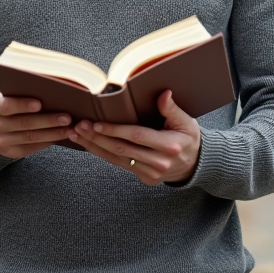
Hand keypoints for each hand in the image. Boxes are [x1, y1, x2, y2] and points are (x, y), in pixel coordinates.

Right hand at [0, 93, 73, 158]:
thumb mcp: (13, 96)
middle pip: (24, 123)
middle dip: (48, 120)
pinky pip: (31, 147)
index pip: (7, 105)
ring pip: (30, 137)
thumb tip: (54, 91)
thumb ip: (26, 92)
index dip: (23, 105)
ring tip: (69, 129)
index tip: (40, 104)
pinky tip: (60, 137)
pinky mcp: (8, 152)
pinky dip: (47, 142)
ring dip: (52, 133)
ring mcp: (0, 141)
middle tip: (67, 118)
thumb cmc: (13, 103)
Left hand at [67, 90, 200, 185]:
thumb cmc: (189, 138)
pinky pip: (120, 164)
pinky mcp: (144, 178)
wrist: (195, 164)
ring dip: (94, 146)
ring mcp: (150, 173)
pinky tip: (89, 144)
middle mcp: (159, 162)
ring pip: (117, 159)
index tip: (96, 123)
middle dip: (97, 138)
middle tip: (80, 126)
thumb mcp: (186, 121)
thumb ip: (172, 109)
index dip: (115, 130)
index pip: (137, 137)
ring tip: (78, 134)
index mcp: (169, 146)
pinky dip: (103, 153)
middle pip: (122, 149)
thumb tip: (163, 93)